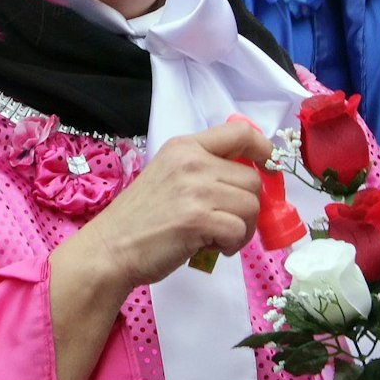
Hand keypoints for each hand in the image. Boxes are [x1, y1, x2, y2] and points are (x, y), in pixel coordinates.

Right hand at [60, 121, 272, 295]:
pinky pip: (240, 230)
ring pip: (251, 206)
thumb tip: (248, 176)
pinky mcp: (198, 218)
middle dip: (248, 206)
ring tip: (217, 237)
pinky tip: (212, 247)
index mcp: (184, 147)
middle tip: (226, 224)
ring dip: (242, 229)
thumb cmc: (140, 218)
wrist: (111, 247)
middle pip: (252, 179)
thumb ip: (201, 169)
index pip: (240, 132)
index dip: (263, 148)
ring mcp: (195, 189)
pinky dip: (232, 245)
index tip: (269, 167)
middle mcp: (192, 161)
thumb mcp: (168, 176)